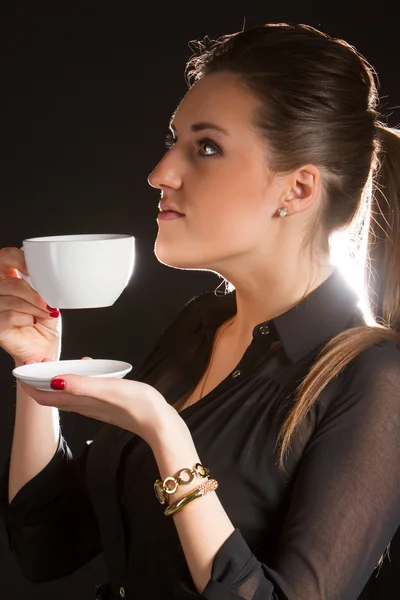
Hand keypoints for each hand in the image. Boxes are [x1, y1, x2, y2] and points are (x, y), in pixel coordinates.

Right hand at [0, 246, 60, 364]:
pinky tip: (32, 322)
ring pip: (12, 300)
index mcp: (9, 276)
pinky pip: (9, 316)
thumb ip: (43, 283)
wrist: (43, 346)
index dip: (18, 259)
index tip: (34, 270)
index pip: (6, 256)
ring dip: (33, 309)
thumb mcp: (48, 297)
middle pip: (10, 283)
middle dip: (33, 294)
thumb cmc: (44, 320)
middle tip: (47, 304)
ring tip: (44, 315)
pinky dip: (26, 319)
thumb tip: (49, 276)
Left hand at [17, 357, 182, 446]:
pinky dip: (80, 382)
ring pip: (70, 394)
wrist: (159, 423)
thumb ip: (82, 385)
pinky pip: (86, 393)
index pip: (47, 397)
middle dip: (43, 382)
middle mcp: (86, 407)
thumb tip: (55, 381)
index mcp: (82, 402)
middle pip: (55, 396)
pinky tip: (91, 372)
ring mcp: (96, 407)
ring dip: (60, 381)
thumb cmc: (137, 406)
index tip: (23, 374)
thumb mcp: (108, 389)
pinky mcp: (108, 406)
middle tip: (38, 366)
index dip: (32, 387)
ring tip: (59, 366)